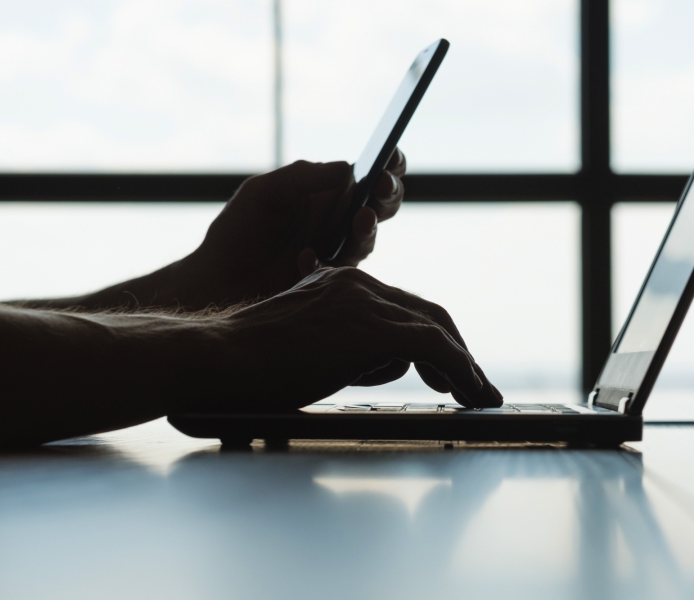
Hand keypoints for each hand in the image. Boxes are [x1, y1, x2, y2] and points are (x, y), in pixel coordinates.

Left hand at [178, 149, 406, 307]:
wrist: (218, 279)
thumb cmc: (239, 230)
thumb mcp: (263, 193)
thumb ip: (301, 178)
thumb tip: (347, 168)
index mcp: (330, 191)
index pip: (372, 172)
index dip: (389, 162)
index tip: (390, 156)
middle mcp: (341, 220)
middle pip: (383, 204)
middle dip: (389, 193)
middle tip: (381, 187)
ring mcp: (338, 252)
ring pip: (368, 239)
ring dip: (367, 229)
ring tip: (360, 219)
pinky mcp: (330, 282)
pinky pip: (340, 273)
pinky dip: (324, 264)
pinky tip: (304, 258)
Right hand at [199, 267, 502, 409]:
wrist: (216, 359)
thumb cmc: (251, 366)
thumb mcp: (311, 349)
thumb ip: (352, 348)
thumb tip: (392, 362)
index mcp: (339, 285)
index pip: (401, 307)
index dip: (431, 339)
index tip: (447, 370)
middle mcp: (356, 284)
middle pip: (426, 312)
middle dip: (455, 350)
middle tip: (471, 383)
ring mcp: (363, 301)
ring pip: (436, 326)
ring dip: (464, 363)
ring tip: (477, 394)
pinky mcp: (369, 326)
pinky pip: (433, 345)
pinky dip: (459, 369)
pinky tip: (469, 391)